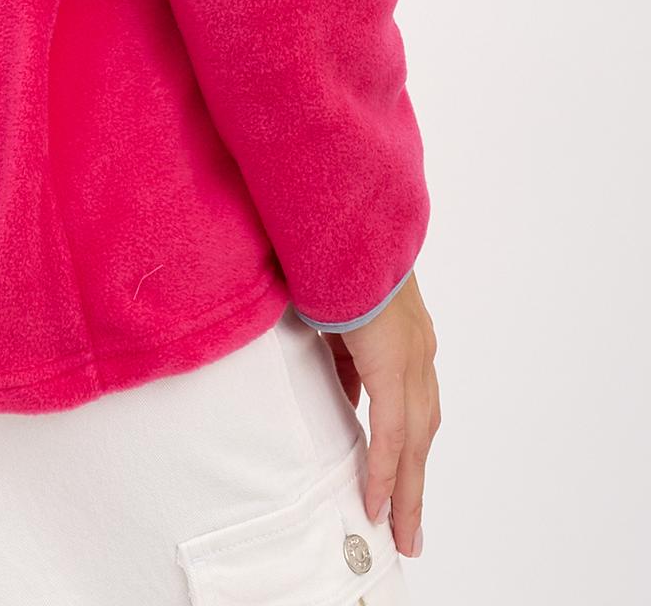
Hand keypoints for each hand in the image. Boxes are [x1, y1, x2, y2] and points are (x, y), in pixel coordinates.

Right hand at [319, 272, 439, 560]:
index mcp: (408, 337)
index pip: (413, 405)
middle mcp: (419, 352)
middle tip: (409, 529)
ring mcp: (412, 360)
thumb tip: (343, 389)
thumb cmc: (334, 256)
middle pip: (423, 433)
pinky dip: (387, 473)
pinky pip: (393, 435)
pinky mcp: (394, 366)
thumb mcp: (338, 314)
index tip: (398, 481)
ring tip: (400, 531)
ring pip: (415, 443)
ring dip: (407, 491)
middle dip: (415, 483)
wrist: (342, 224)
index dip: (408, 447)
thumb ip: (346, 354)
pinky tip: (379, 504)